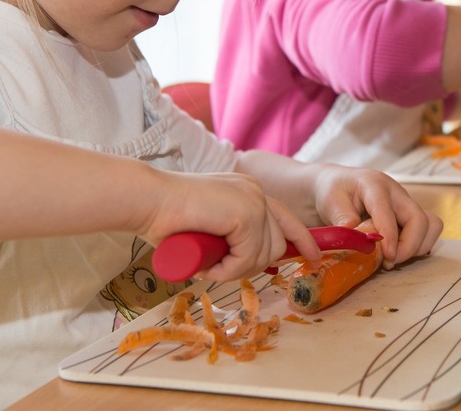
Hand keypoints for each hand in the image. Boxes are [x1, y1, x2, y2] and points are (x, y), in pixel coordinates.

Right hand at [139, 170, 314, 282]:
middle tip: (218, 270)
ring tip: (206, 266)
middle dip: (251, 266)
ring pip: (263, 255)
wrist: (147, 200)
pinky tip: (207, 265)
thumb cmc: (165, 216)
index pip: (286, 218)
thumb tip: (242, 263)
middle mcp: (256, 192)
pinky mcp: (247, 215)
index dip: (301, 240)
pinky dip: (227, 270)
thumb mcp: (209, 228)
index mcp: (248, 190)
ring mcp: (254, 202)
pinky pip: (247, 259)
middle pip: (276, 244)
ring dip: (235, 271)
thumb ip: (229, 238)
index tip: (313, 258)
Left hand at [310, 165, 442, 267]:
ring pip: (430, 225)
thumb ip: (343, 219)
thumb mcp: (330, 202)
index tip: (388, 256)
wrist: (337, 185)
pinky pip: (427, 231)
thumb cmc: (333, 191)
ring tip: (394, 258)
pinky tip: (398, 252)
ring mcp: (405, 204)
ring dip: (417, 246)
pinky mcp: (409, 215)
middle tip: (389, 262)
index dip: (390, 236)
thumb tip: (356, 240)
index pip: (388, 211)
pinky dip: (418, 246)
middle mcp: (396, 193)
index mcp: (375, 185)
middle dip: (409, 245)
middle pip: (419, 219)